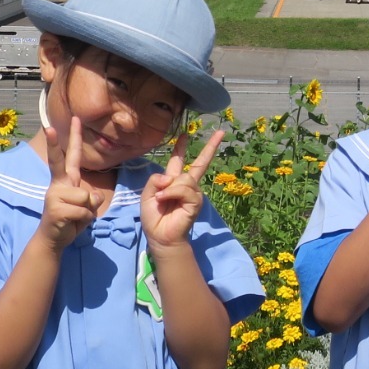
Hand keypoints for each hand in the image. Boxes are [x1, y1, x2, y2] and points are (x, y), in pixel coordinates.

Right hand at [38, 115, 104, 251]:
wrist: (53, 240)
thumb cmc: (71, 220)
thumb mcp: (87, 207)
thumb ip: (92, 198)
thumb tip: (92, 197)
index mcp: (66, 180)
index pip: (70, 157)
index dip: (70, 140)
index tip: (60, 122)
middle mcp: (58, 184)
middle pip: (60, 162)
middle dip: (55, 144)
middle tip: (47, 126)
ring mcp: (54, 196)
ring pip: (87, 197)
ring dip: (88, 211)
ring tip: (76, 216)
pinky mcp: (55, 210)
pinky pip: (84, 212)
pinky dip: (85, 221)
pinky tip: (73, 223)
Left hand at [143, 128, 224, 249]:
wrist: (159, 235)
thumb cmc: (153, 216)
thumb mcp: (147, 194)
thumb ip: (156, 179)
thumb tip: (171, 177)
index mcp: (173, 180)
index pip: (178, 160)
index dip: (180, 148)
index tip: (184, 134)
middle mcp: (186, 184)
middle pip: (201, 163)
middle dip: (211, 147)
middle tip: (221, 133)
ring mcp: (193, 192)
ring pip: (185, 178)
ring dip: (170, 188)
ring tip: (161, 198)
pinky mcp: (196, 201)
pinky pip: (185, 189)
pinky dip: (173, 193)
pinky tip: (166, 199)